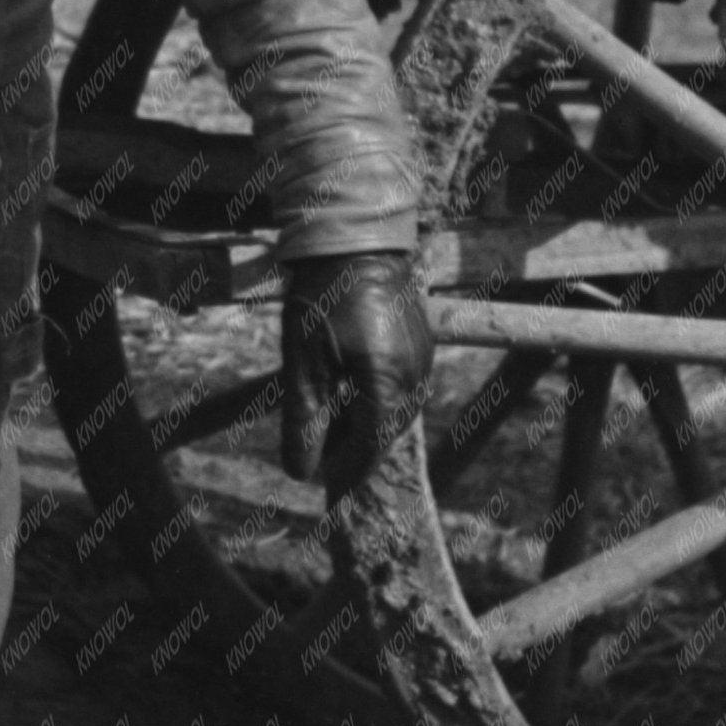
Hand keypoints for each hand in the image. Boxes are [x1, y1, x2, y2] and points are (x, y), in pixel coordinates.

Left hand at [281, 249, 435, 496]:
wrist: (355, 241)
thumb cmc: (323, 296)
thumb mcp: (302, 361)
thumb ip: (304, 419)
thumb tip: (300, 472)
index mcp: (388, 382)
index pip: (370, 447)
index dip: (345, 470)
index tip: (320, 485)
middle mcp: (416, 376)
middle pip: (386, 434)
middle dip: (352, 451)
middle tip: (317, 457)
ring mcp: (424, 361)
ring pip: (396, 414)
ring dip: (364, 427)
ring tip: (327, 426)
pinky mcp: (422, 348)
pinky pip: (403, 390)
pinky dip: (376, 402)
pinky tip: (347, 396)